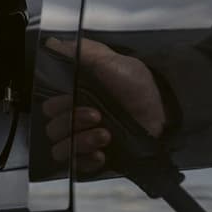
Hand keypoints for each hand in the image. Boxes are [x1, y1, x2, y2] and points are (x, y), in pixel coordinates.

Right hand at [42, 37, 167, 173]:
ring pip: (60, 149)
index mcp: (72, 96)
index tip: (72, 99)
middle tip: (96, 115)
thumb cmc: (134, 82)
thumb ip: (78, 52)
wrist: (162, 106)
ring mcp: (84, 139)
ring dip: (80, 142)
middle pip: (52, 129)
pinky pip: (76, 167)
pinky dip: (85, 161)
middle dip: (72, 122)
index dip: (57, 106)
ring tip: (105, 135)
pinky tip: (102, 152)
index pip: (48, 107)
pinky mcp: (96, 156)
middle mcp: (74, 118)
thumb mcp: (107, 60)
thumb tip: (51, 43)